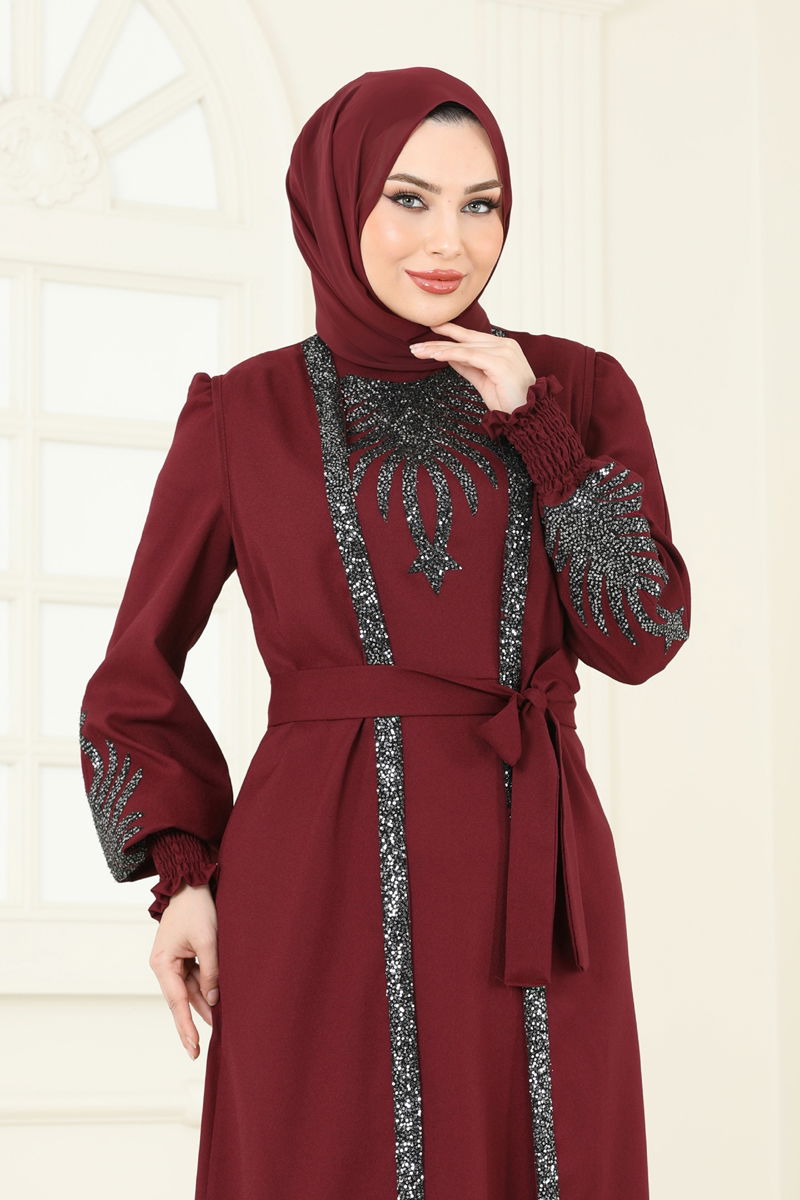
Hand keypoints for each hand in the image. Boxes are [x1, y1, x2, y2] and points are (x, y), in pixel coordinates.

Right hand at [149, 882, 218, 1059]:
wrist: (190, 882)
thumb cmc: (197, 909)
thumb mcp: (207, 940)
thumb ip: (211, 970)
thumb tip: (214, 999)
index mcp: (163, 964)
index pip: (176, 1003)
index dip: (185, 1027)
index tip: (193, 1048)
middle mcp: (164, 966)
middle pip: (182, 1000)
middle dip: (195, 1022)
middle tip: (204, 1049)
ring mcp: (174, 961)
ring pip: (191, 990)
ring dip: (204, 1006)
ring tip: (219, 1028)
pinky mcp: (184, 955)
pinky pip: (195, 978)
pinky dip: (206, 989)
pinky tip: (218, 1002)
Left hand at [409, 321, 536, 413]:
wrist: (528, 416)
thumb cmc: (510, 402)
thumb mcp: (483, 381)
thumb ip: (468, 367)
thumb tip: (450, 357)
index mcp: (503, 347)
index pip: (471, 338)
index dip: (450, 333)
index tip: (431, 329)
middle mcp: (505, 345)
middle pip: (465, 340)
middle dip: (438, 342)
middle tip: (415, 346)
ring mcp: (504, 352)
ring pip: (464, 347)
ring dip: (438, 349)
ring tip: (418, 351)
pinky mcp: (500, 362)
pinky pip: (469, 356)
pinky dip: (450, 354)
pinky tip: (435, 355)